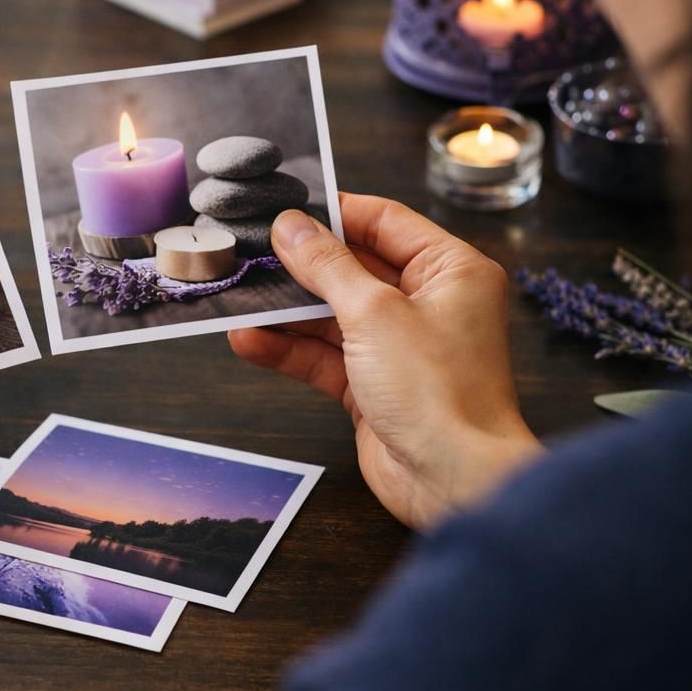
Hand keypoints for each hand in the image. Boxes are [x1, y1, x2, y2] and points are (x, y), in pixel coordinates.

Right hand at [229, 194, 541, 530]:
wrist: (453, 480)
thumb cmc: (439, 392)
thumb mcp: (373, 313)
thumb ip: (327, 266)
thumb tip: (291, 226)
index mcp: (450, 271)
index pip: (384, 222)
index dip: (333, 214)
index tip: (284, 210)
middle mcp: (428, 303)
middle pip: (352, 268)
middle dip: (300, 266)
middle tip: (250, 253)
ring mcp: (399, 346)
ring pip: (331, 315)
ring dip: (286, 312)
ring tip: (238, 299)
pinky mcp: (373, 385)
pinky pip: (324, 356)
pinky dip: (289, 349)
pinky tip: (249, 341)